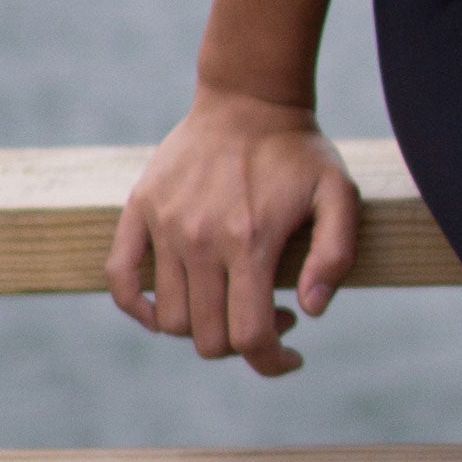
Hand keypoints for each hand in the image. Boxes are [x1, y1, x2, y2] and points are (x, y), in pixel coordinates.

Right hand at [105, 88, 360, 376]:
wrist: (249, 98)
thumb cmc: (300, 152)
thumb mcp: (340, 195)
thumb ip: (335, 255)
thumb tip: (310, 311)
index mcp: (250, 240)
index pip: (250, 337)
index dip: (272, 362)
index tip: (291, 355)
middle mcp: (201, 238)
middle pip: (208, 338)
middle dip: (242, 345)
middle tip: (268, 316)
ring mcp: (164, 225)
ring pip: (171, 319)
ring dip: (203, 328)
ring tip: (231, 301)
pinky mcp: (139, 210)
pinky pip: (121, 281)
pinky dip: (140, 309)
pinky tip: (171, 307)